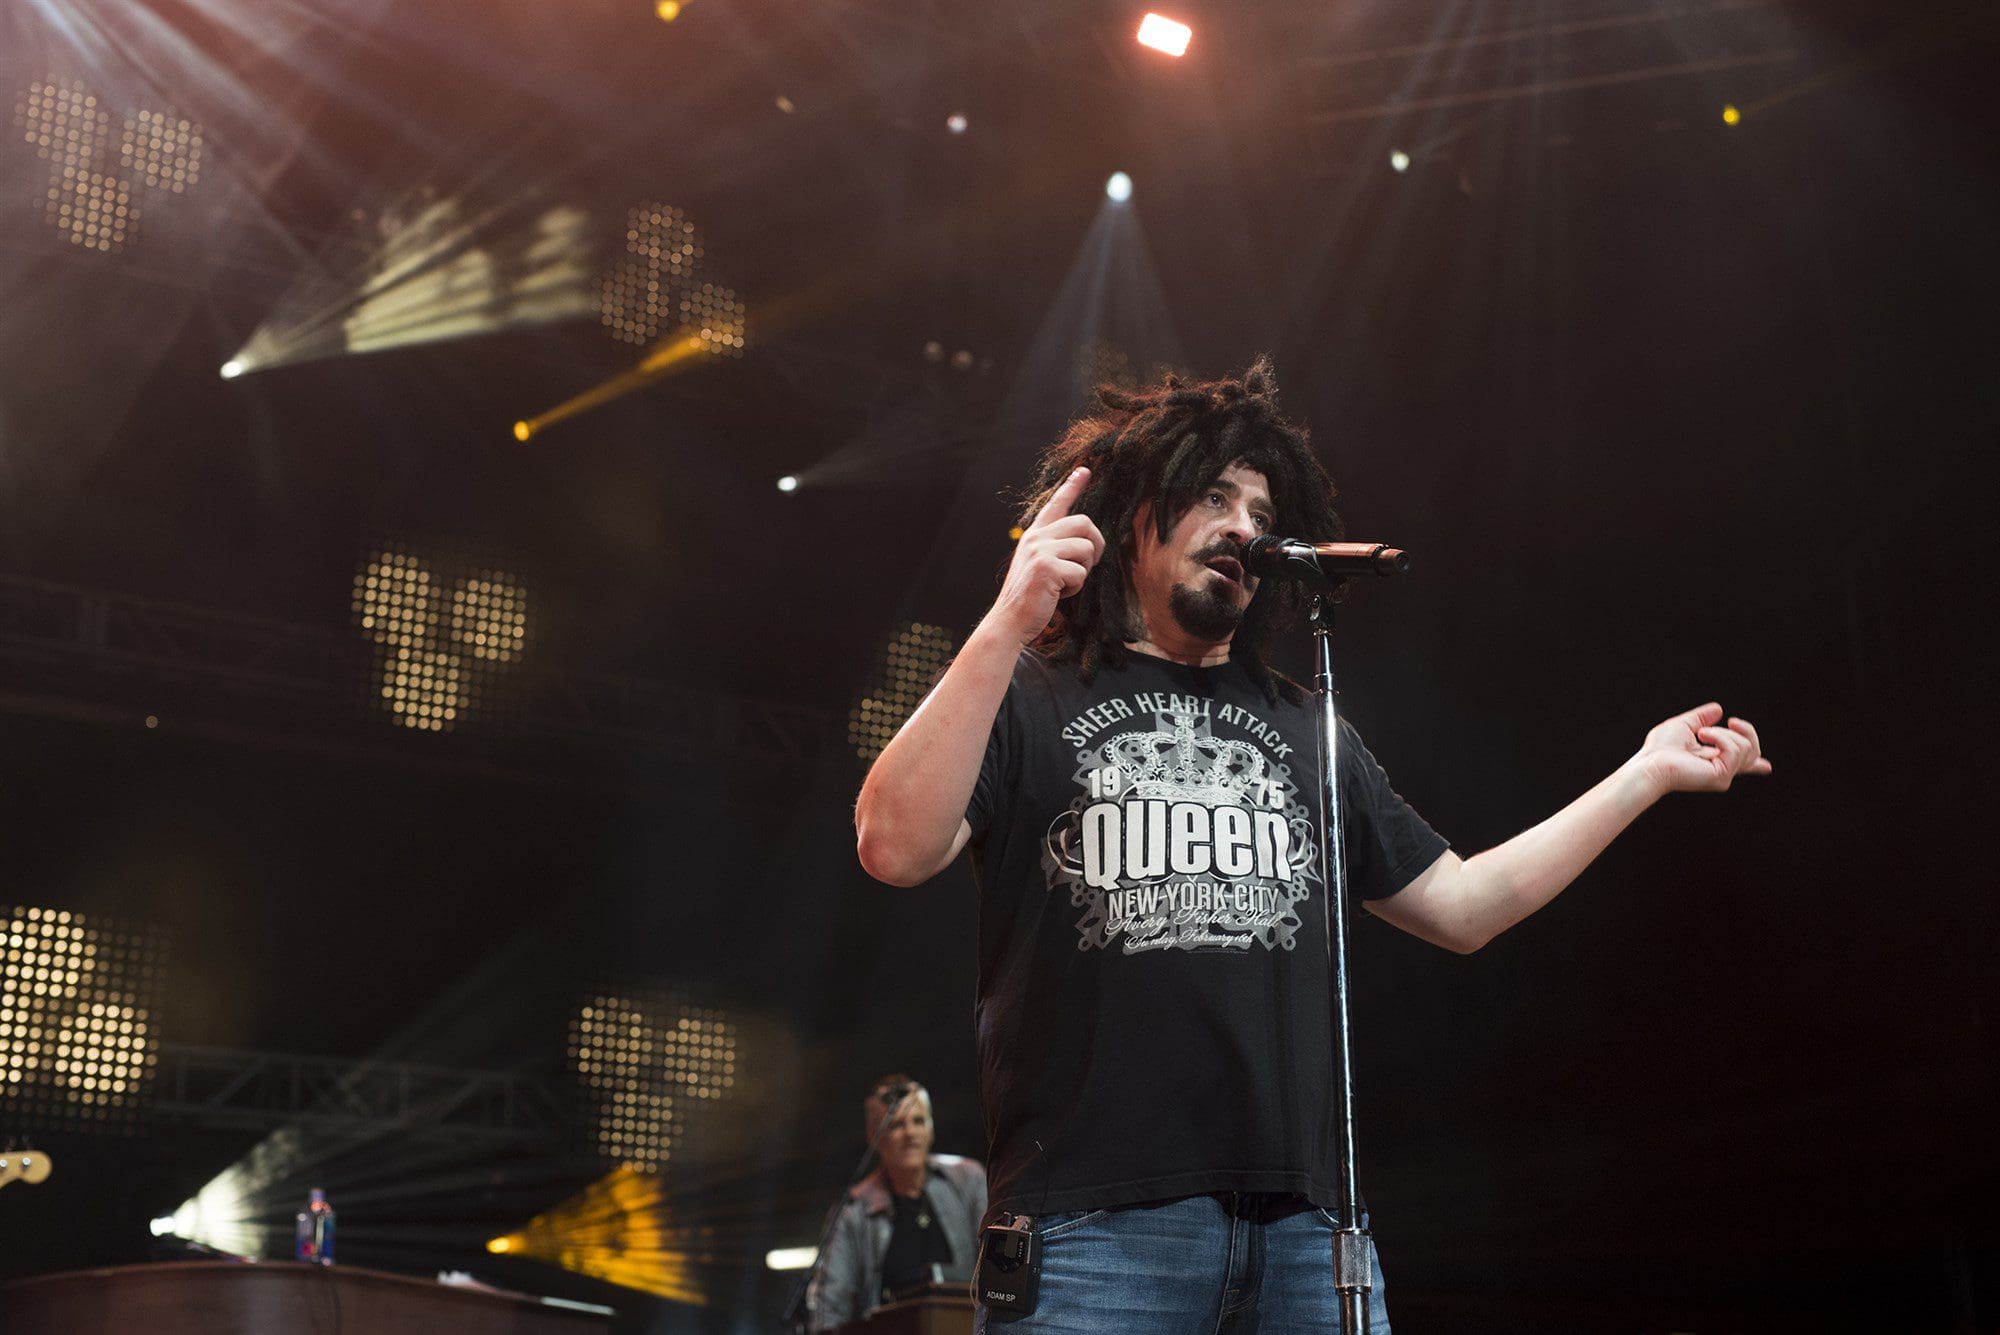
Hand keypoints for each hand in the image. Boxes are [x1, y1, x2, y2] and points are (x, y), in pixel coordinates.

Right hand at [990, 466, 1105, 644]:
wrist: (1010, 620)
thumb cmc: (1030, 597)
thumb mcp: (1040, 565)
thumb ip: (1057, 548)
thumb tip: (1087, 541)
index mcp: (1034, 535)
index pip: (1056, 504)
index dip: (1072, 486)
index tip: (1084, 471)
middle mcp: (1036, 537)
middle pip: (1084, 522)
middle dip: (1095, 545)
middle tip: (1089, 564)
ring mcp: (1040, 550)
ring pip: (1086, 548)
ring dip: (1084, 570)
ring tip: (1065, 583)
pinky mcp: (1046, 567)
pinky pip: (1080, 572)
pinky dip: (1076, 586)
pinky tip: (1058, 593)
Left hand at [1637, 702, 1772, 794]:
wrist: (1650, 763)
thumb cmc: (1659, 749)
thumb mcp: (1684, 725)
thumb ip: (1702, 718)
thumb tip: (1718, 709)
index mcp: (1713, 760)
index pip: (1739, 763)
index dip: (1755, 764)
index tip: (1765, 766)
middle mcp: (1721, 769)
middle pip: (1753, 752)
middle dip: (1748, 730)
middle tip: (1731, 721)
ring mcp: (1723, 774)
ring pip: (1748, 747)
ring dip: (1724, 732)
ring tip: (1701, 733)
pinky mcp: (1721, 776)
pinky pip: (1735, 749)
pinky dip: (1720, 736)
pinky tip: (1702, 736)